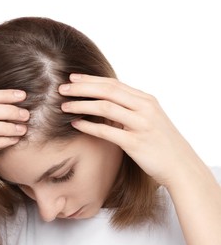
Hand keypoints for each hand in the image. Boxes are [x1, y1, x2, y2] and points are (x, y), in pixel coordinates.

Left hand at [59, 74, 199, 184]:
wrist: (181, 166)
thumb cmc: (161, 142)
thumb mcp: (149, 118)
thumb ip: (130, 107)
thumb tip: (105, 100)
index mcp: (146, 100)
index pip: (113, 84)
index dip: (91, 79)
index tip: (73, 77)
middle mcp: (144, 108)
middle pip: (107, 91)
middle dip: (82, 88)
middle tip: (62, 88)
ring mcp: (141, 125)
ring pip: (105, 107)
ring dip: (81, 105)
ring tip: (64, 105)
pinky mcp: (136, 143)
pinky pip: (107, 131)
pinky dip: (88, 126)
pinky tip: (75, 124)